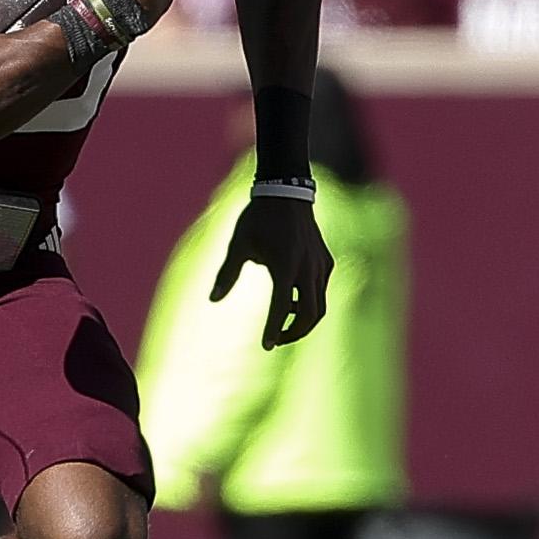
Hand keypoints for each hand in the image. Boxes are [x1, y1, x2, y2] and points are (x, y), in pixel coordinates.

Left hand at [212, 192, 331, 349]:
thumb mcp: (239, 245)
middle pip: (311, 315)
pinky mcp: (326, 261)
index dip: (274, 330)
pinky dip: (309, 302)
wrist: (286, 192)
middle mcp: (308, 268)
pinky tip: (291, 298)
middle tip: (277, 340)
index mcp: (285, 266)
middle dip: (295, 332)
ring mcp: (321, 265)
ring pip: (320, 306)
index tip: (266, 346)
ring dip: (303, 319)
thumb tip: (212, 300)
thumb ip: (226, 274)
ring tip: (282, 319)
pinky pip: (321, 290)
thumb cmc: (258, 219)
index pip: (281, 308)